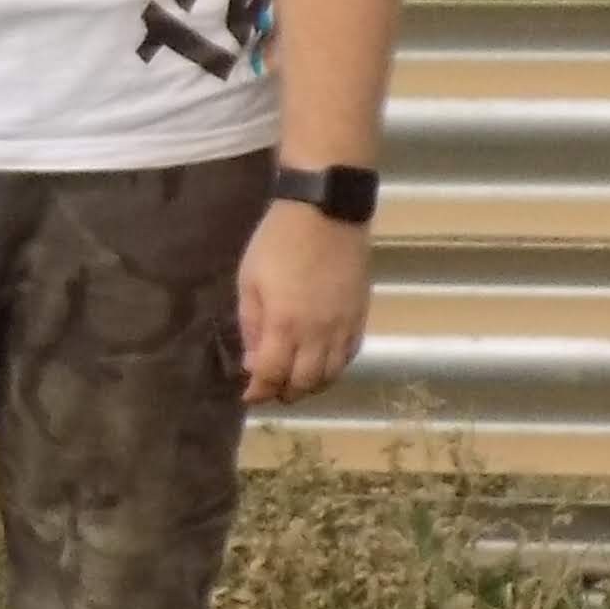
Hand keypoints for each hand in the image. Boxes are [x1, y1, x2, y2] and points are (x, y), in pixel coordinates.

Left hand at [239, 203, 370, 403]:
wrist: (327, 212)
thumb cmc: (278, 242)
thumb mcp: (250, 281)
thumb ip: (251, 326)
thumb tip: (253, 363)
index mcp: (285, 325)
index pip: (273, 375)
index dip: (259, 391)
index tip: (249, 396)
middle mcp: (319, 333)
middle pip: (305, 382)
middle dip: (285, 393)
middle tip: (270, 390)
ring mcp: (344, 326)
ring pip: (331, 374)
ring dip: (311, 385)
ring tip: (294, 382)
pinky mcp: (361, 316)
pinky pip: (350, 355)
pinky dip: (334, 368)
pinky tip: (321, 365)